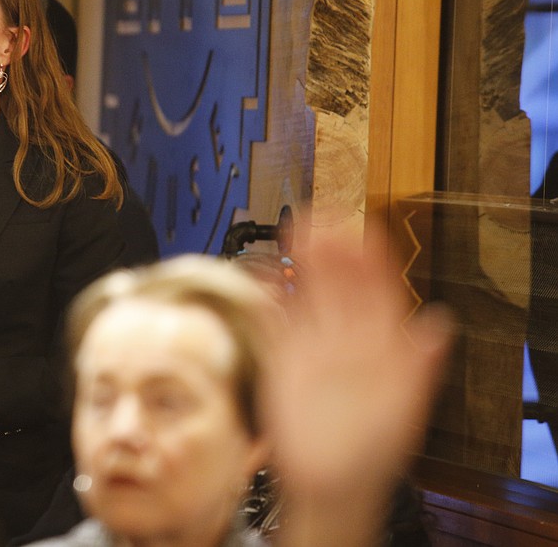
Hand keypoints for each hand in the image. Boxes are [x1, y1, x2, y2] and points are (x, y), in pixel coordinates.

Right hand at [265, 230, 452, 546]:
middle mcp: (348, 338)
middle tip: (319, 214)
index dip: (372, 258)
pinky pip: (276, 320)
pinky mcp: (283, 359)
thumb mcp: (404, 407)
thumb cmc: (374, 451)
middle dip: (331, 246)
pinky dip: (268, 296)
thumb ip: (419, 364)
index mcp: (382, 345)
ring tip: (293, 229)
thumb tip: (440, 323)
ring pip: (308, 293)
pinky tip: (261, 273)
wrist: (331, 486)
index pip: (378, 290)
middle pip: (340, 282)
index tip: (363, 228)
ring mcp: (314, 345)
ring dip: (301, 261)